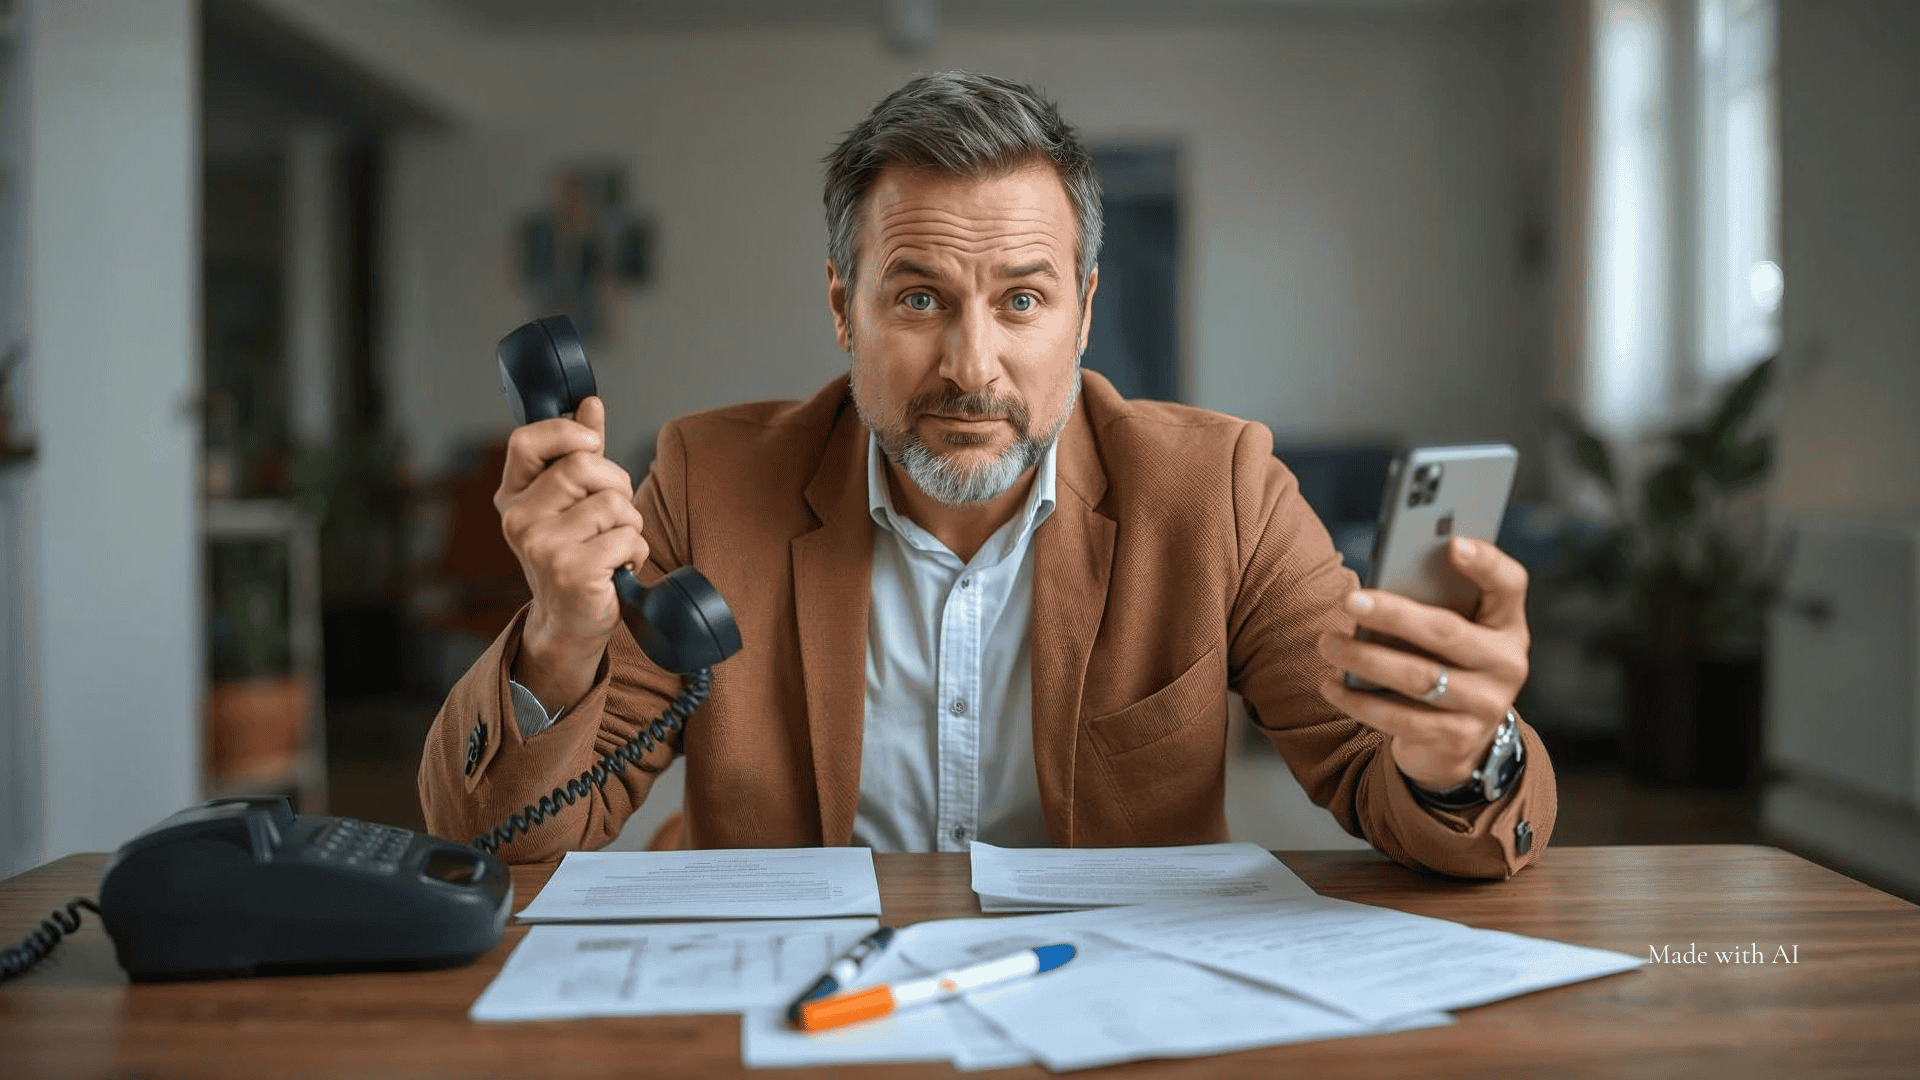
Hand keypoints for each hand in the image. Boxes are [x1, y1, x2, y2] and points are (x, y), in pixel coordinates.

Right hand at [494, 396, 647, 709]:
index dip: (565, 432)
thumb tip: (589, 403)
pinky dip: (636, 552)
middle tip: (615, 515)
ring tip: (614, 547)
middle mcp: (518, 520)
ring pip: (614, 503)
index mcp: (513, 496)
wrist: (570, 622)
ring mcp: (542, 547)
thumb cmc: (575, 554)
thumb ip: (578, 453)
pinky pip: (627, 537)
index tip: (592, 441)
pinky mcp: (572, 572)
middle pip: (584, 466)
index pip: (525, 442)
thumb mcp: (570, 502)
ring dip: (631, 524)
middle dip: (618, 484)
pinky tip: (618, 569)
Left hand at [1316, 536, 1530, 792]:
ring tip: (1327, 643)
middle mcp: (1507, 664)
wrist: (1463, 737)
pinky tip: (1330, 685)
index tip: (1452, 543)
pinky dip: (1359, 701)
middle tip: (1349, 600)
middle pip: (1447, 631)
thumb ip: (1433, 602)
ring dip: (1365, 659)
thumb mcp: (1455, 629)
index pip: (1509, 584)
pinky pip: (1401, 719)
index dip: (1485, 562)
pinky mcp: (1458, 739)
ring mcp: (1486, 705)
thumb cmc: (1446, 662)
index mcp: (1507, 623)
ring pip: (1418, 677)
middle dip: (1394, 614)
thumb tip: (1375, 589)